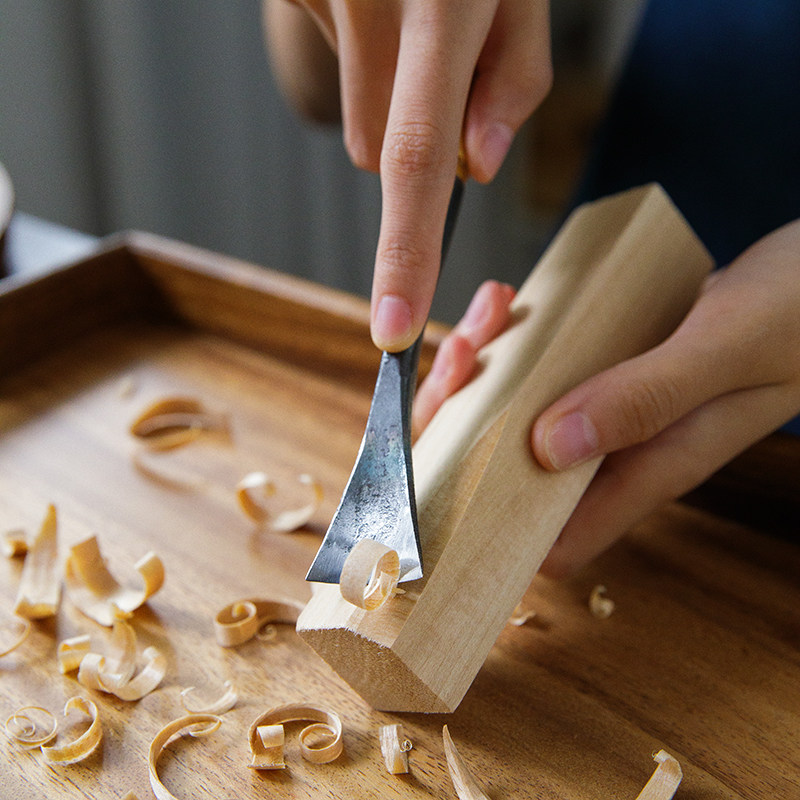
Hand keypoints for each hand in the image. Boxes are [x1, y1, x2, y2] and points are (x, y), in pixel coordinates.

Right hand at [284, 0, 551, 350]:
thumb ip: (514, 77)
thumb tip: (479, 165)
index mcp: (440, 3)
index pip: (416, 159)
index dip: (404, 253)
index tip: (392, 327)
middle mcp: (366, 1)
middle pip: (375, 153)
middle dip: (417, 140)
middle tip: (449, 60)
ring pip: (354, 117)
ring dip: (390, 95)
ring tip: (414, 14)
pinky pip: (335, 69)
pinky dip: (364, 56)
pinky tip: (382, 1)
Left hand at [415, 219, 799, 576]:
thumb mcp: (725, 348)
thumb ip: (648, 399)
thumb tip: (549, 450)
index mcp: (650, 466)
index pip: (549, 541)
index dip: (485, 526)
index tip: (439, 473)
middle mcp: (624, 449)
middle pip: (514, 472)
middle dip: (468, 424)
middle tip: (461, 358)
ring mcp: (617, 410)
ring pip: (521, 415)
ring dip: (487, 372)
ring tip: (490, 316)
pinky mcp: (614, 371)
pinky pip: (543, 369)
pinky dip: (517, 340)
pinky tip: (513, 301)